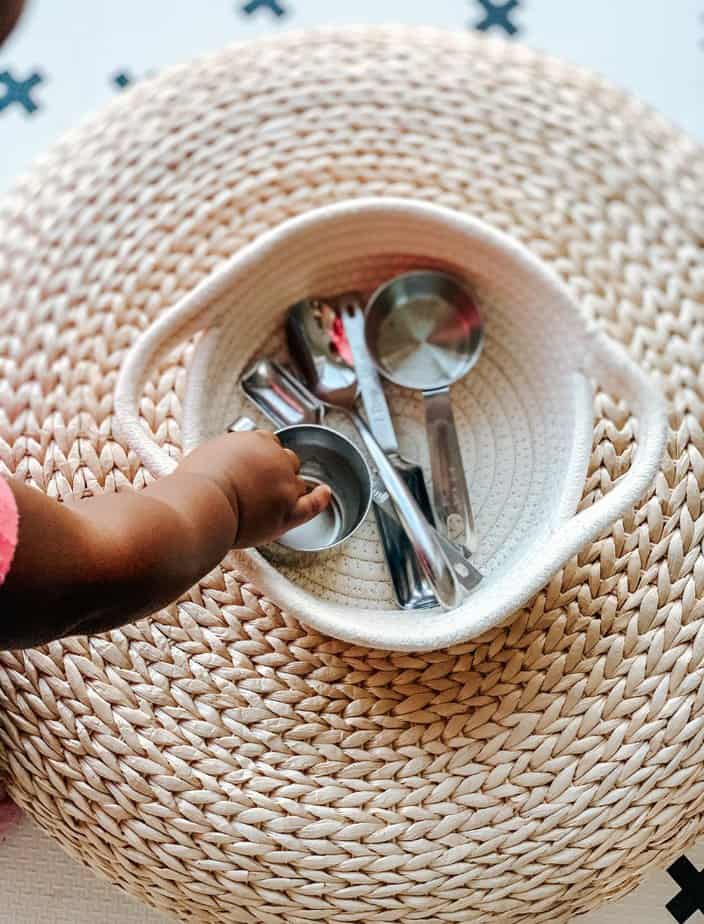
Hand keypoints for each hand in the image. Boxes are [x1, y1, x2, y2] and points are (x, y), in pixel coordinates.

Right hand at [178, 430, 330, 547]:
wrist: (202, 505)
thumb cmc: (196, 484)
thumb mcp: (205, 455)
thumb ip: (222, 456)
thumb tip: (218, 463)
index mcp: (255, 440)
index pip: (268, 443)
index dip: (262, 457)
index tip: (255, 465)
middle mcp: (275, 458)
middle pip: (286, 461)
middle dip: (276, 472)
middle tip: (259, 486)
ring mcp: (285, 484)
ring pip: (296, 483)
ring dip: (287, 490)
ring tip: (267, 503)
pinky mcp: (289, 510)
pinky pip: (313, 503)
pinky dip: (321, 498)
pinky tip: (324, 494)